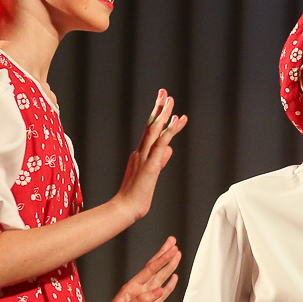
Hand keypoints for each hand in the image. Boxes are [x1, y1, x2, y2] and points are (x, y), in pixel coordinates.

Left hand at [91, 236, 180, 301]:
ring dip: (168, 267)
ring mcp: (143, 299)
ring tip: (177, 255)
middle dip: (165, 255)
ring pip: (159, 279)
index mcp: (132, 288)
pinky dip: (168, 287)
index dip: (162, 258)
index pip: (150, 269)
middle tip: (173, 242)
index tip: (172, 248)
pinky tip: (173, 279)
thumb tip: (159, 290)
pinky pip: (161, 296)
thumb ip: (141, 300)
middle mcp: (138, 291)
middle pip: (155, 269)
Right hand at [114, 89, 186, 220]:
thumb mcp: (152, 174)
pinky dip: (170, 131)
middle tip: (164, 93)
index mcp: (140, 154)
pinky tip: (177, 121)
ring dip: (163, 114)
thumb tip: (169, 149)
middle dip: (158, 108)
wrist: (125, 208)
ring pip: (154, 131)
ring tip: (171, 100)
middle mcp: (140, 152)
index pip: (150, 131)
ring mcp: (144, 157)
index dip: (157, 116)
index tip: (164, 104)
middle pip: (150, 125)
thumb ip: (160, 160)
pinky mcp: (150, 165)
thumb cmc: (137, 196)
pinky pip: (161, 144)